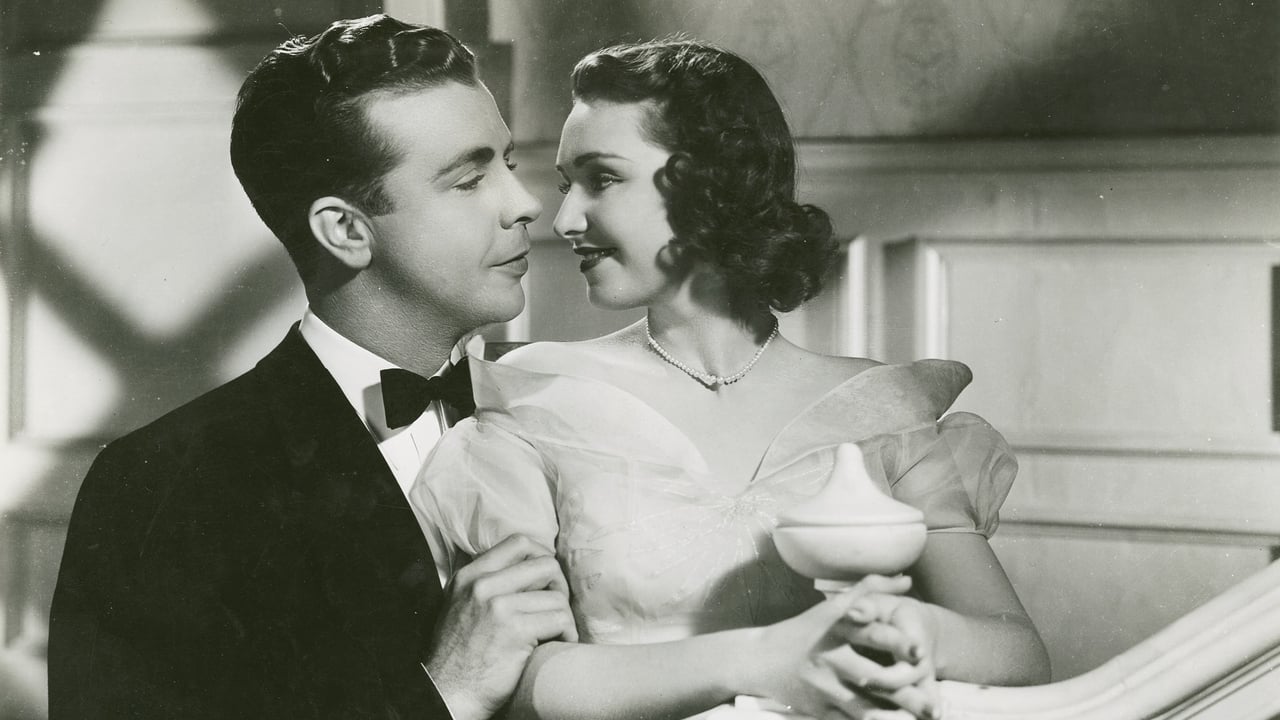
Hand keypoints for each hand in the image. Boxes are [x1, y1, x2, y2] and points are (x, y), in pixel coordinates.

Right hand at [424, 535, 576, 719]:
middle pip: (545, 564)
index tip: (546, 580)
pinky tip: (558, 644)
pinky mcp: (514, 630)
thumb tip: (526, 569)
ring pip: (557, 596)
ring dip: (563, 617)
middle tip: (556, 608)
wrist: (446, 693)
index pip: (519, 543)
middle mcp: (482, 585)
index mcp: (469, 576)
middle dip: (559, 586)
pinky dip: (566, 634)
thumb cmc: (458, 656)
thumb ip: (486, 584)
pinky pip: (559, 620)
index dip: (542, 557)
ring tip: (557, 632)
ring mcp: (498, 606)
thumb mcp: (460, 605)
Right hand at [750, 575, 937, 719]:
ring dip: (896, 717)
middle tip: (933, 705)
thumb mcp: (833, 606)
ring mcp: (825, 686)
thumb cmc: (805, 629)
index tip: (921, 650)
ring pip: (865, 708)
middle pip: (873, 678)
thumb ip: (870, 589)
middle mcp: (830, 658)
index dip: (896, 642)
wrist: (761, 659)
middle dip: (906, 694)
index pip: (868, 634)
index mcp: (836, 629)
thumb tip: (907, 579)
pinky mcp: (820, 709)